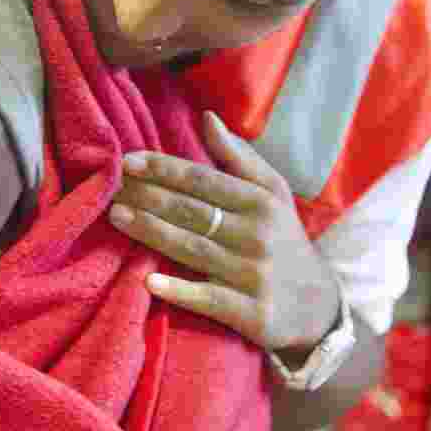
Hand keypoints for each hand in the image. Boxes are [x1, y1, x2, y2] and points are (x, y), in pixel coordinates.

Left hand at [108, 110, 340, 357]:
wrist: (319, 307)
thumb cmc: (283, 240)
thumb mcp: (272, 194)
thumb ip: (238, 157)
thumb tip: (206, 117)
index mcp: (261, 202)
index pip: (204, 180)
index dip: (165, 169)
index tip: (128, 161)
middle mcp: (258, 235)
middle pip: (193, 212)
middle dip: (149, 198)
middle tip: (112, 189)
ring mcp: (254, 275)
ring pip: (193, 249)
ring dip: (151, 232)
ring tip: (115, 217)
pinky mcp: (251, 313)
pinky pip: (209, 299)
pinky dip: (180, 290)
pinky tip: (149, 281)